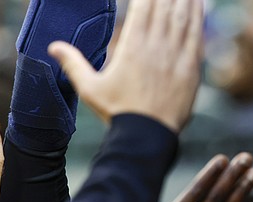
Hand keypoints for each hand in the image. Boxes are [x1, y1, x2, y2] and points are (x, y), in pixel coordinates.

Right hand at [47, 0, 203, 132]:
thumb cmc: (118, 113)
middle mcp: (156, 47)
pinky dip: (198, 17)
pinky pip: (197, 36)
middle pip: (164, 6)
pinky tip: (199, 4)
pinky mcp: (191, 69)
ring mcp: (176, 57)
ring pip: (183, 17)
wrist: (147, 137)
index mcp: (133, 47)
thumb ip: (73, 64)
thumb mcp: (90, 89)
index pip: (143, 6)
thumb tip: (53, 47)